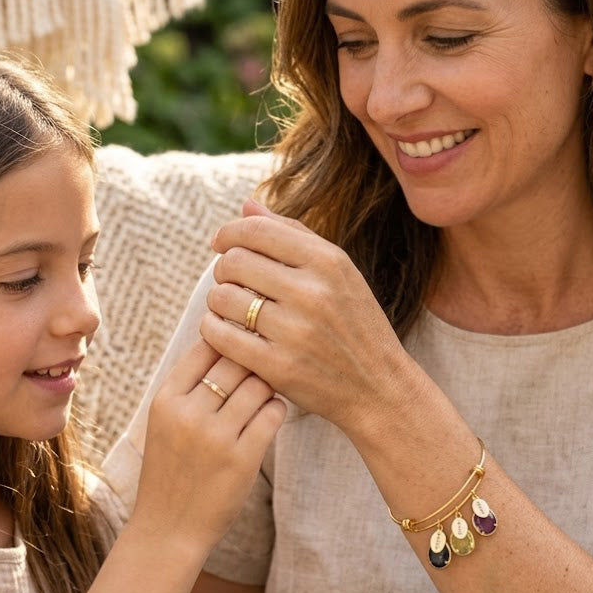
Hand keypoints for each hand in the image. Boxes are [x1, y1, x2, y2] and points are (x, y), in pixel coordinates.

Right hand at [133, 337, 285, 551]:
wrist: (168, 527)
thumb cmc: (172, 468)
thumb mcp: (164, 421)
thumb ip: (189, 385)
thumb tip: (223, 338)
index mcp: (166, 399)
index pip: (206, 347)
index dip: (230, 340)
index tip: (244, 342)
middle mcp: (188, 413)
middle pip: (236, 361)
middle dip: (254, 360)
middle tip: (265, 364)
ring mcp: (216, 436)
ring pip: (259, 385)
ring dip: (269, 386)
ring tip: (266, 393)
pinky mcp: (242, 458)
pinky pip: (272, 414)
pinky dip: (276, 409)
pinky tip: (270, 414)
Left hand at [199, 200, 406, 432]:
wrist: (379, 387)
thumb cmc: (356, 325)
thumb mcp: (340, 273)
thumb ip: (294, 235)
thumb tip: (246, 205)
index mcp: (329, 262)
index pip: (257, 230)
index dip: (229, 233)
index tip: (222, 244)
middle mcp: (313, 292)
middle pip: (234, 262)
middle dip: (224, 269)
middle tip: (231, 281)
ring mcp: (295, 331)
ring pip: (223, 298)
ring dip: (217, 301)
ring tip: (231, 308)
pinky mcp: (279, 367)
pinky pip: (221, 336)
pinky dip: (213, 329)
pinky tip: (225, 330)